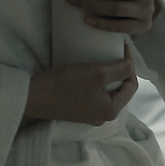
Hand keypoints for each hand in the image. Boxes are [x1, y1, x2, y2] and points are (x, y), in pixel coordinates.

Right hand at [23, 45, 137, 125]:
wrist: (33, 97)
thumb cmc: (65, 84)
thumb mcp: (97, 73)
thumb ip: (120, 69)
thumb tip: (131, 67)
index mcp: (111, 110)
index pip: (131, 86)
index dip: (130, 65)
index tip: (123, 48)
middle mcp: (103, 116)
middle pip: (120, 90)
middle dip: (120, 71)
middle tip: (114, 53)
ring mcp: (90, 115)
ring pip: (107, 92)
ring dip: (108, 76)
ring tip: (103, 59)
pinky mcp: (78, 110)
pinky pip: (95, 94)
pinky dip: (96, 82)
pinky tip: (89, 71)